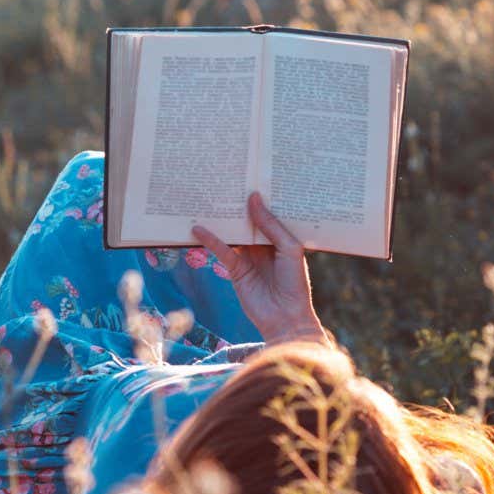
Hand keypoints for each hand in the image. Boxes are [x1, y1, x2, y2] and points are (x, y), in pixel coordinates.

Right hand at [191, 193, 328, 345]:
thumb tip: (253, 198)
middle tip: (223, 181)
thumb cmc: (295, 284)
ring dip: (221, 219)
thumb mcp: (289, 249)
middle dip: (237, 204)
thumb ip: (270, 224)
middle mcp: (263, 244)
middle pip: (247, 220)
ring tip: (206, 199)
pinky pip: (221, 250)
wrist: (286, 319)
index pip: (267, 212)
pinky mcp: (235, 269)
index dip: (258, 197)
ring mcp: (248, 256)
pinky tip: (198, 228)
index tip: (247, 175)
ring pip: (232, 233)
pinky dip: (210, 239)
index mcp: (281, 237)